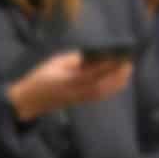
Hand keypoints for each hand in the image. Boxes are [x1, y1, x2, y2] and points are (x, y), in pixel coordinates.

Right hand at [9, 52, 132, 122]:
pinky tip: (120, 81)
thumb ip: (74, 59)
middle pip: (101, 85)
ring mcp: (78, 99)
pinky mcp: (80, 102)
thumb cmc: (40, 78)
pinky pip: (99, 96)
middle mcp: (75, 92)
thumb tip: (93, 55)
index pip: (91, 74)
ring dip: (117, 82)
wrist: (29, 101)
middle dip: (117, 75)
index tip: (120, 57)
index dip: (107, 67)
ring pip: (102, 92)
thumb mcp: (54, 63)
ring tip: (128, 70)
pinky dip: (111, 89)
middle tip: (129, 63)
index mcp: (66, 80)